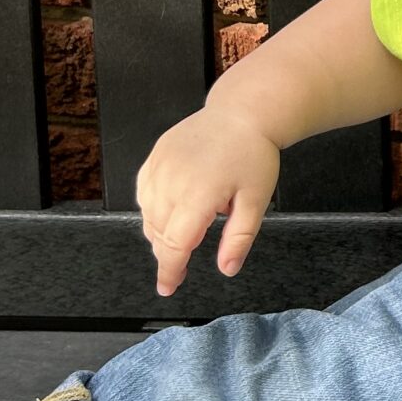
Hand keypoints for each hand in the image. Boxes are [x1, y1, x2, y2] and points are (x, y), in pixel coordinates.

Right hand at [136, 101, 279, 297]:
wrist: (243, 113)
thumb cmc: (254, 154)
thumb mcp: (257, 201)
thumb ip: (239, 239)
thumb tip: (227, 269)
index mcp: (199, 194)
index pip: (175, 245)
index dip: (169, 271)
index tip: (168, 287)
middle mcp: (173, 180)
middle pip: (158, 233)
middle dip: (168, 254)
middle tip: (182, 266)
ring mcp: (160, 165)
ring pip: (148, 215)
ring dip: (159, 233)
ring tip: (183, 235)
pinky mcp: (155, 156)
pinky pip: (144, 193)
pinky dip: (152, 209)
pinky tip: (169, 212)